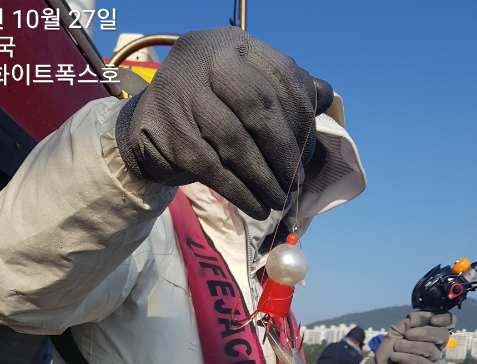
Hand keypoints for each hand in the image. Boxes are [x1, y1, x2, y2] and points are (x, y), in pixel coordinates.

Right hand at [115, 27, 333, 219]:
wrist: (149, 128)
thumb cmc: (209, 111)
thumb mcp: (245, 91)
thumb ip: (283, 92)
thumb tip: (327, 97)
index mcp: (234, 44)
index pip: (283, 77)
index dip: (303, 122)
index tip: (308, 156)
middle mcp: (206, 59)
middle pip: (259, 107)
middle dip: (284, 153)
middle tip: (296, 184)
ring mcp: (182, 94)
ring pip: (235, 142)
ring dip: (264, 179)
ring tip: (280, 201)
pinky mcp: (169, 132)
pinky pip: (212, 168)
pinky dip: (240, 192)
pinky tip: (256, 206)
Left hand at [365, 311, 454, 363]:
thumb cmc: (391, 348)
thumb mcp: (399, 329)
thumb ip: (413, 320)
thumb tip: (429, 315)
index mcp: (432, 333)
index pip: (449, 323)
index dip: (445, 319)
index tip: (432, 320)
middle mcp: (437, 347)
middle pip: (443, 335)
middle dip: (423, 333)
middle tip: (407, 335)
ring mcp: (433, 360)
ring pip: (429, 349)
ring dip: (408, 346)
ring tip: (396, 348)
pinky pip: (421, 362)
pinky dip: (405, 357)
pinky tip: (395, 357)